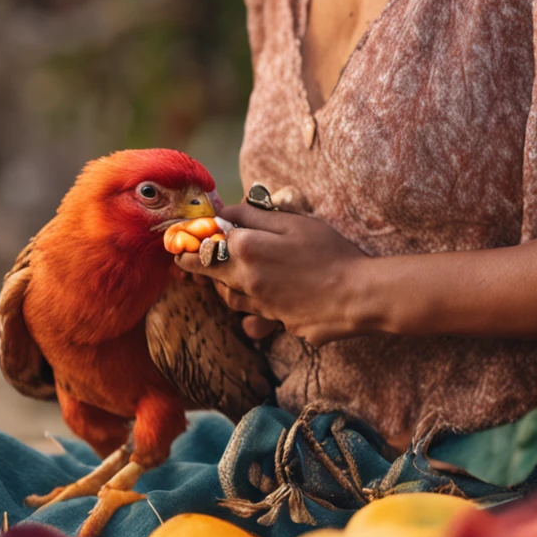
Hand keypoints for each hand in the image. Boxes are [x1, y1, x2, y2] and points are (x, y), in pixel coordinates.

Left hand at [175, 203, 370, 346]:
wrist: (357, 295)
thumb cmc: (329, 252)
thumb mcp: (294, 222)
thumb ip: (255, 217)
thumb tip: (225, 212)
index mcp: (247, 250)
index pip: (204, 245)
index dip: (189, 241)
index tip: (179, 240)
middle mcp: (246, 281)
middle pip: (210, 273)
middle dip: (196, 265)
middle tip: (185, 259)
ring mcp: (260, 306)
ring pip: (229, 297)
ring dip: (223, 285)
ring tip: (228, 274)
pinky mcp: (277, 323)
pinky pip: (252, 315)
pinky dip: (250, 305)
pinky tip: (261, 296)